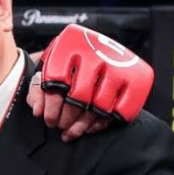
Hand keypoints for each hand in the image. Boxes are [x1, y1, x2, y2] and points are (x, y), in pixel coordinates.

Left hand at [30, 25, 153, 141]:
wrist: (96, 47)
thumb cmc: (68, 61)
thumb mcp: (48, 66)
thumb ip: (37, 87)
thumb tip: (38, 109)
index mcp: (71, 42)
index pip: (56, 78)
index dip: (50, 105)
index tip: (45, 117)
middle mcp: (97, 50)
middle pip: (79, 97)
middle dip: (66, 119)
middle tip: (58, 126)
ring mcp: (118, 64)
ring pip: (99, 106)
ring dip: (81, 126)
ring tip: (70, 132)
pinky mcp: (136, 79)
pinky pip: (121, 110)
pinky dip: (102, 124)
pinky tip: (88, 128)